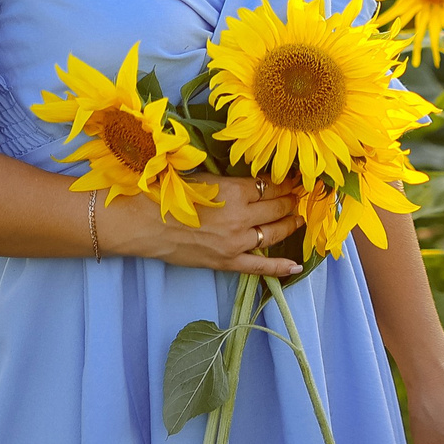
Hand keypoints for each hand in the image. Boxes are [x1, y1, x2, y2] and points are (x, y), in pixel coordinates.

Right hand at [102, 176, 302, 278]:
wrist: (143, 222)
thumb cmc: (166, 193)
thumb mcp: (202, 176)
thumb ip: (229, 180)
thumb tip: (251, 179)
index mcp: (235, 190)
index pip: (270, 184)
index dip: (285, 181)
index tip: (294, 178)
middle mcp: (241, 215)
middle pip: (277, 207)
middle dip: (291, 200)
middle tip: (299, 196)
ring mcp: (236, 241)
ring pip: (274, 232)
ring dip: (290, 224)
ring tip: (299, 218)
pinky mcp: (227, 261)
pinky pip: (260, 266)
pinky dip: (280, 267)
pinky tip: (296, 265)